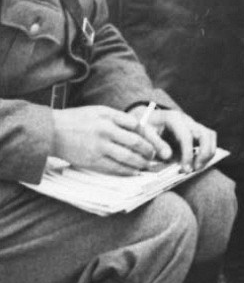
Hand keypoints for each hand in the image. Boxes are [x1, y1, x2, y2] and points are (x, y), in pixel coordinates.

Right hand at [51, 105, 168, 174]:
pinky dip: (128, 171)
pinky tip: (134, 172)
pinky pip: (115, 168)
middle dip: (149, 150)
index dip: (149, 135)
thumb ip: (117, 118)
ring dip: (141, 163)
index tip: (154, 141)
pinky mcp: (92, 161)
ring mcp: (100, 147)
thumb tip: (138, 128)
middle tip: (154, 155)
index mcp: (108, 116)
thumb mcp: (97, 111)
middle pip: (136, 142)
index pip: (137, 125)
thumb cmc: (76, 120)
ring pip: (128, 158)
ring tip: (147, 165)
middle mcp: (106, 131)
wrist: (51, 131)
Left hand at [144, 106, 217, 170]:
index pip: (187, 136)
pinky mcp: (194, 131)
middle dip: (204, 153)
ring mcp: (192, 124)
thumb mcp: (143, 133)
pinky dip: (206, 151)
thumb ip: (155, 143)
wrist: (144, 118)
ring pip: (210, 135)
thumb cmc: (143, 126)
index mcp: (173, 118)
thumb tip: (168, 156)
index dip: (188, 154)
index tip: (185, 169)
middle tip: (195, 168)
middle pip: (205, 133)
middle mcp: (186, 119)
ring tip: (197, 167)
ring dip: (208, 153)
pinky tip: (197, 162)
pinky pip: (207, 139)